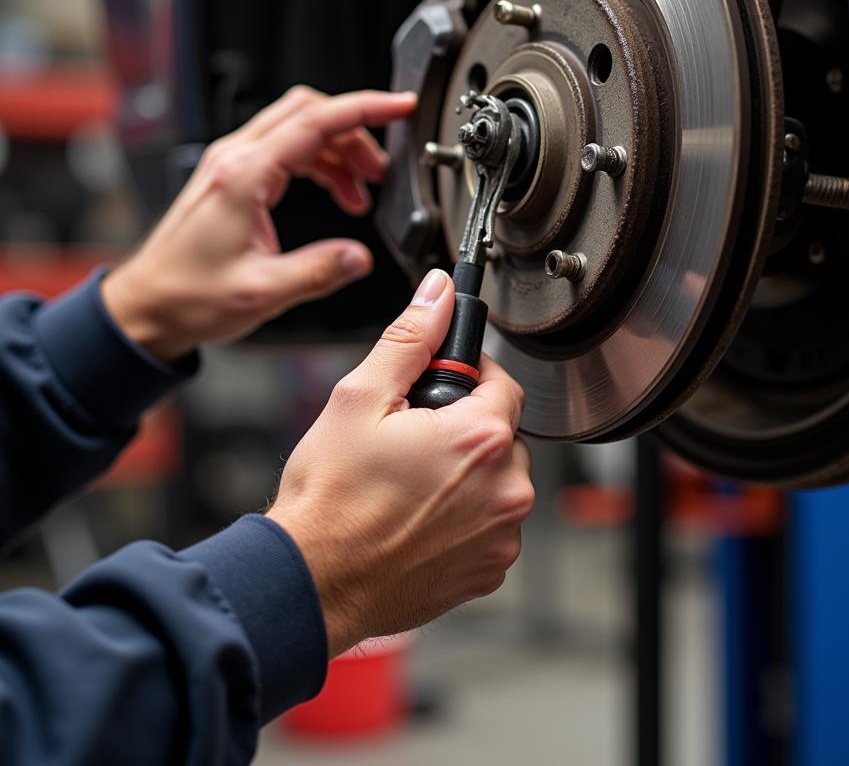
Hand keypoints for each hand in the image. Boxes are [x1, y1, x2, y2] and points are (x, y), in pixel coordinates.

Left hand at [102, 85, 416, 361]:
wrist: (147, 305)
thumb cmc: (189, 296)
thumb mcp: (263, 292)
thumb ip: (319, 272)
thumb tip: (362, 256)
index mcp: (244, 177)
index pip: (315, 121)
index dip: (365, 109)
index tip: (400, 107)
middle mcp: (236, 159)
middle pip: (309, 112)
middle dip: (356, 132)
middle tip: (383, 168)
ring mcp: (232, 163)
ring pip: (300, 129)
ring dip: (339, 151)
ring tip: (362, 190)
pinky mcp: (233, 176)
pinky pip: (287, 149)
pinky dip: (320, 163)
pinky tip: (335, 193)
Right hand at [266, 269, 533, 655]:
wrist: (312, 583)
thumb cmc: (330, 500)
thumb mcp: (361, 398)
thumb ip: (411, 338)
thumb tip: (439, 294)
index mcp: (481, 439)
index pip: (504, 382)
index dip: (471, 376)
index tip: (443, 385)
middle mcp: (506, 490)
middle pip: (503, 434)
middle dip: (465, 427)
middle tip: (413, 439)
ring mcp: (500, 536)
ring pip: (498, 481)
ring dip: (467, 474)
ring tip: (411, 483)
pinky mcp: (488, 570)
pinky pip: (490, 525)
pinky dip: (465, 517)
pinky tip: (419, 518)